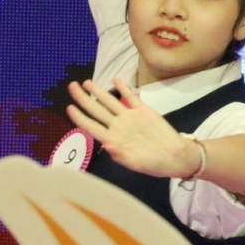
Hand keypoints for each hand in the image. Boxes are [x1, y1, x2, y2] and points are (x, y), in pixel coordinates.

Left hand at [66, 78, 200, 178]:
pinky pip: (131, 97)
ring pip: (110, 102)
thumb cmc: (154, 164)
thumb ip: (120, 154)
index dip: (80, 117)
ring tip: (87, 82)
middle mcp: (118, 126)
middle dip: (83, 98)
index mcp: (113, 140)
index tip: (69, 107)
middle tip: (71, 86)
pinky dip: (123, 88)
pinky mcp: (143, 111)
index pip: (91, 126)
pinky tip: (116, 79)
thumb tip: (105, 143)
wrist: (175, 156)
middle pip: (97, 110)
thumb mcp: (136, 163)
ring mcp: (130, 118)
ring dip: (99, 91)